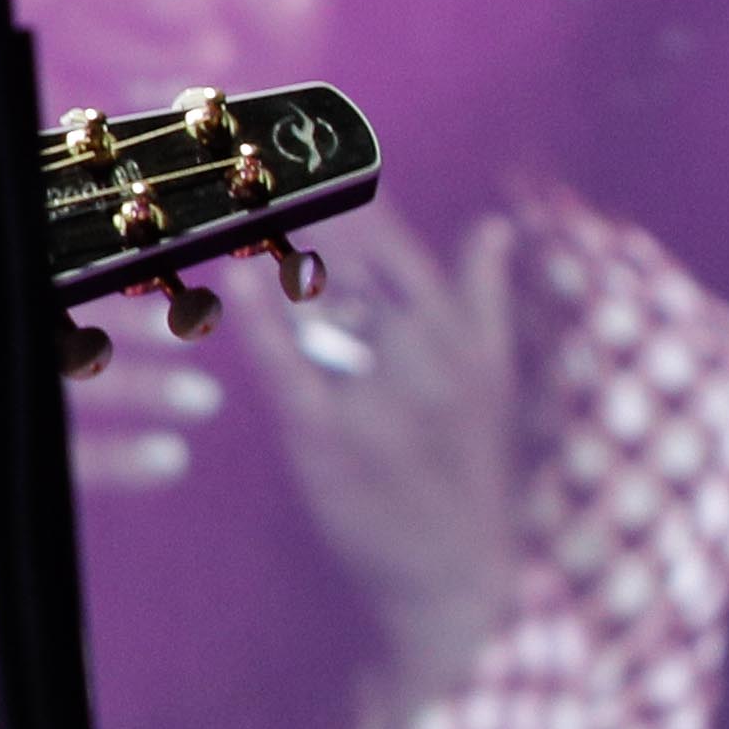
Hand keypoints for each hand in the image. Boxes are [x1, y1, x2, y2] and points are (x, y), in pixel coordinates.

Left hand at [263, 210, 521, 714]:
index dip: (348, 196)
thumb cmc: (468, 473)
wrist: (456, 577)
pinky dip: (261, 319)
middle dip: (300, 210)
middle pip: (350, 264)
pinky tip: (233, 276)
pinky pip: (290, 367)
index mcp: (460, 339)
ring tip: (234, 203)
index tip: (304, 150)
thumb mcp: (493, 382)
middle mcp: (423, 360)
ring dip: (273, 252)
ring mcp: (377, 399)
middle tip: (251, 161)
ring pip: (316, 306)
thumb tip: (495, 225)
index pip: (396, 247)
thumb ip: (484, 299)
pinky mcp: (329, 440)